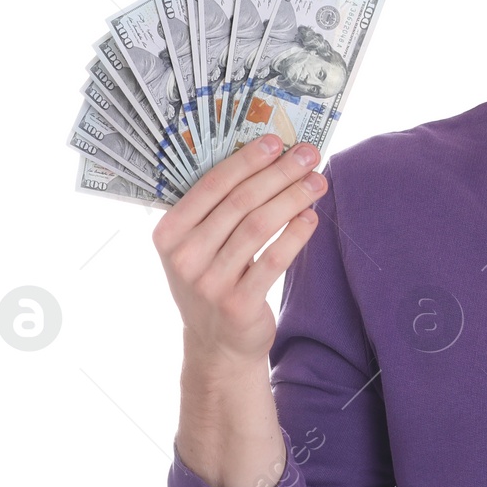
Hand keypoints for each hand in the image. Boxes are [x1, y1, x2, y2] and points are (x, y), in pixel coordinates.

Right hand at [151, 134, 327, 364]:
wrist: (216, 346)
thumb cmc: (214, 280)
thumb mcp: (199, 246)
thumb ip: (219, 209)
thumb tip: (267, 158)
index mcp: (168, 233)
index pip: (211, 185)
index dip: (247, 160)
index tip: (277, 140)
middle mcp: (184, 257)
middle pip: (240, 201)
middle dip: (279, 173)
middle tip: (308, 156)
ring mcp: (208, 283)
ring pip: (258, 226)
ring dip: (293, 198)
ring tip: (317, 183)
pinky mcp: (237, 304)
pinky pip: (273, 260)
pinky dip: (295, 235)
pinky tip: (311, 218)